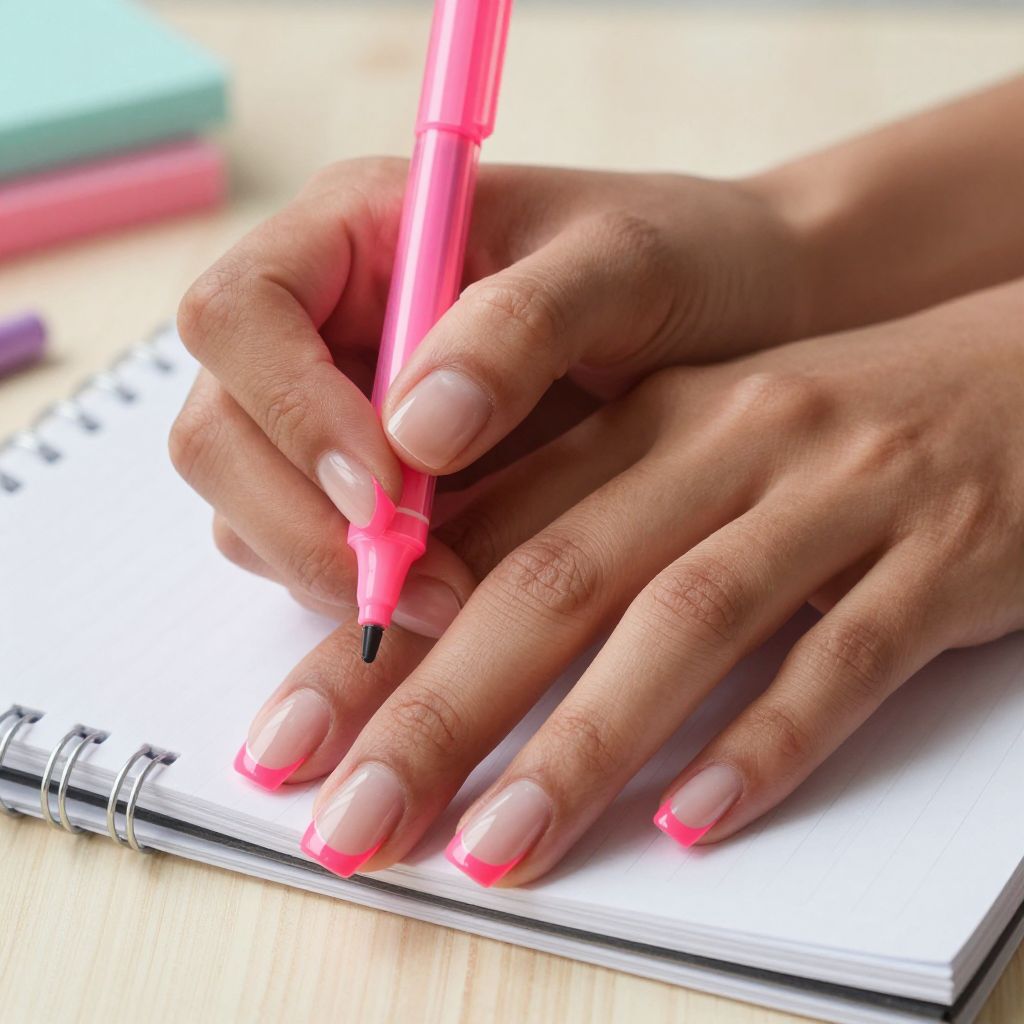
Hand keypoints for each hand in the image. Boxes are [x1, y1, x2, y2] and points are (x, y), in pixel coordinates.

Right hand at [170, 157, 808, 640]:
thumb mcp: (625, 265)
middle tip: (408, 584)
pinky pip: (313, 550)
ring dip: (328, 570)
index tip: (388, 490)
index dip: (285, 412)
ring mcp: (340, 412)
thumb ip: (519, 324)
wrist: (743, 320)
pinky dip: (360, 590)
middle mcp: (326, 326)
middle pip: (218, 432)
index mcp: (357, 235)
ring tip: (449, 598)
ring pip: (254, 507)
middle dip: (297, 522)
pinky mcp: (374, 487)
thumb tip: (411, 434)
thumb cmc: (689, 262)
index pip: (237, 315)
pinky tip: (449, 598)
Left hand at [281, 278, 1023, 883]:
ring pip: (687, 622)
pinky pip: (846, 655)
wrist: (1013, 376)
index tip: (292, 734)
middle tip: (351, 817)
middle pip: (556, 580)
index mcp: (646, 423)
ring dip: (583, 743)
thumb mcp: (692, 446)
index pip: (483, 533)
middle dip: (437, 706)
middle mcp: (723, 448)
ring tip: (493, 849)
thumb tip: (444, 631)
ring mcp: (832, 499)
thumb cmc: (826, 428)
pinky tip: (697, 819)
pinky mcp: (936, 557)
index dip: (375, 637)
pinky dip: (768, 739)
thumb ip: (578, 520)